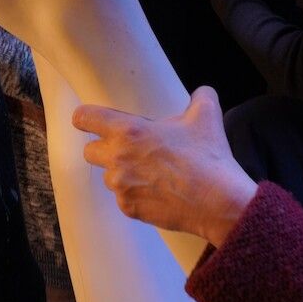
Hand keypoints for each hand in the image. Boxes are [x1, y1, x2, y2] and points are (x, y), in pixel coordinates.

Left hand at [74, 86, 257, 246]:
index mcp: (128, 131)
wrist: (217, 201)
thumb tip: (202, 93)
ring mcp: (121, 187)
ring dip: (123, 173)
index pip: (85, 118)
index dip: (85, 118)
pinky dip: (136, 194)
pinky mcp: (129, 209)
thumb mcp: (206, 115)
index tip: (89, 121)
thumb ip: (200, 96)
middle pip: (89, 151)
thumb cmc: (207, 157)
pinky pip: (123, 198)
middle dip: (105, 148)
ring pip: (109, 177)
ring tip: (151, 172)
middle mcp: (117, 158)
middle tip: (129, 148)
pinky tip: (158, 191)